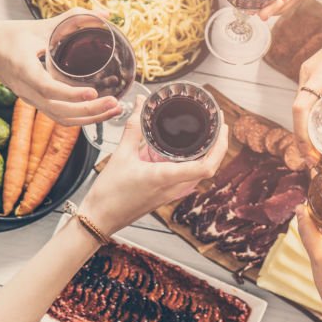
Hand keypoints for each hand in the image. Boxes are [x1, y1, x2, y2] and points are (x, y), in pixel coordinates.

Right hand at [0, 9, 122, 126]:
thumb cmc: (11, 35)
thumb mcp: (41, 25)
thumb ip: (74, 19)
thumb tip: (105, 15)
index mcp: (24, 69)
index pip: (47, 88)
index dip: (70, 94)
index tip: (92, 92)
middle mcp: (27, 90)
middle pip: (59, 111)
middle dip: (90, 111)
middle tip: (114, 102)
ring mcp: (31, 99)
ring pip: (62, 118)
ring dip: (89, 118)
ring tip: (113, 109)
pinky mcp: (36, 103)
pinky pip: (59, 117)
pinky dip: (80, 118)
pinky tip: (99, 111)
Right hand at [79, 97, 228, 231]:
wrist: (100, 218)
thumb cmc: (109, 193)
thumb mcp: (121, 155)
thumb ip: (133, 127)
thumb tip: (140, 103)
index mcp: (166, 177)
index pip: (206, 167)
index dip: (220, 147)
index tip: (221, 129)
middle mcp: (174, 188)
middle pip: (209, 169)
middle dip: (218, 147)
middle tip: (218, 125)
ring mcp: (172, 194)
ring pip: (199, 174)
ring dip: (207, 155)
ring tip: (208, 134)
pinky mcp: (167, 195)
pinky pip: (187, 177)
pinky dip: (192, 163)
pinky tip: (185, 151)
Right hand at [292, 0, 321, 162]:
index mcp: (318, 77)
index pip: (300, 111)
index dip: (302, 135)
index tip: (311, 154)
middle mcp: (307, 76)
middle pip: (297, 113)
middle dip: (303, 139)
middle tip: (315, 160)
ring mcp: (308, 73)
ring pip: (301, 106)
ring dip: (306, 128)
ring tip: (317, 150)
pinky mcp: (313, 72)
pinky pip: (307, 97)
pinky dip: (310, 115)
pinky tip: (321, 127)